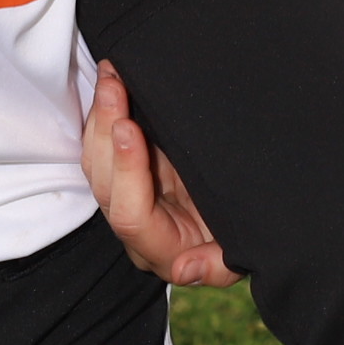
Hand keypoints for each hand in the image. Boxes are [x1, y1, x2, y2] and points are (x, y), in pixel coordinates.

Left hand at [85, 63, 239, 285]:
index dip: (127, 172)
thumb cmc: (243, 233)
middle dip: (105, 132)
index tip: (129, 127)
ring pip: (97, 161)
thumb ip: (217, 266)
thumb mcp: (239, 255)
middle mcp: (135, 227)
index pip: (130, 216)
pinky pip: (104, 145)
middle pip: (104, 184)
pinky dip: (106, 114)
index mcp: (161, 248)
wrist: (246, 213)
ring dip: (101, 117)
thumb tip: (183, 270)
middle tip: (114, 86)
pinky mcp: (128, 170)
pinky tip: (113, 82)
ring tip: (111, 75)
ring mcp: (128, 195)